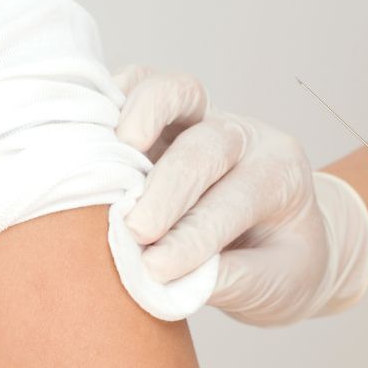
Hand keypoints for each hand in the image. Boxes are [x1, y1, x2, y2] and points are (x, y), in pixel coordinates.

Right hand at [112, 66, 367, 325]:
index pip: (237, 198)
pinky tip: (86, 126)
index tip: (158, 269)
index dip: (195, 235)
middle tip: (135, 231)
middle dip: (166, 190)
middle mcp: (243, 136)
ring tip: (112, 150)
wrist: (281, 235)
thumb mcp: (275, 281)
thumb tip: (164, 278)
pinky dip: (111, 100)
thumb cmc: (277, 260)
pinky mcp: (162, 114)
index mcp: (281, 174)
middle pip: (205, 146)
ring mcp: (200, 117)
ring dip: (140, 115)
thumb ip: (228, 278)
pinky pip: (138, 86)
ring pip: (175, 92)